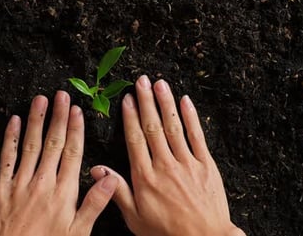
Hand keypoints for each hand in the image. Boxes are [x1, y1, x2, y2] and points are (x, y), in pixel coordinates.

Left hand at [0, 91, 118, 235]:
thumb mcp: (78, 233)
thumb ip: (95, 204)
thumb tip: (110, 178)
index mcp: (63, 192)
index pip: (72, 152)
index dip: (75, 129)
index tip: (77, 111)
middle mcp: (42, 182)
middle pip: (53, 143)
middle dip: (58, 117)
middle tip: (61, 95)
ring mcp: (20, 183)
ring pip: (30, 145)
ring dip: (36, 120)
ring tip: (41, 100)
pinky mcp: (0, 188)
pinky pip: (6, 158)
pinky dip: (10, 138)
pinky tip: (15, 121)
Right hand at [91, 76, 244, 235]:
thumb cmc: (167, 232)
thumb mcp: (135, 218)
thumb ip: (116, 191)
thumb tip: (97, 170)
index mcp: (145, 176)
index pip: (135, 139)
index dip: (130, 116)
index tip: (127, 99)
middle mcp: (164, 165)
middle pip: (153, 126)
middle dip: (146, 101)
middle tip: (141, 81)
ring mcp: (186, 163)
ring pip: (173, 126)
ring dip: (165, 103)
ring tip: (160, 84)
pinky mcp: (206, 165)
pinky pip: (197, 136)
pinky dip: (191, 117)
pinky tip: (185, 101)